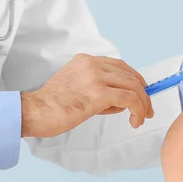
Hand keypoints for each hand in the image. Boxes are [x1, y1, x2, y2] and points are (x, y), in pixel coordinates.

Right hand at [21, 54, 152, 137]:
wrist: (34, 112)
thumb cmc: (52, 106)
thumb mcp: (76, 87)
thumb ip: (98, 88)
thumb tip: (123, 100)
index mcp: (86, 60)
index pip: (120, 66)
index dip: (135, 80)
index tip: (142, 95)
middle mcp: (92, 64)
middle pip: (130, 76)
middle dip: (143, 94)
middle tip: (147, 110)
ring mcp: (96, 77)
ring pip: (133, 87)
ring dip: (142, 104)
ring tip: (142, 118)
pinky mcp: (98, 94)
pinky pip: (129, 99)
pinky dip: (137, 110)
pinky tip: (135, 121)